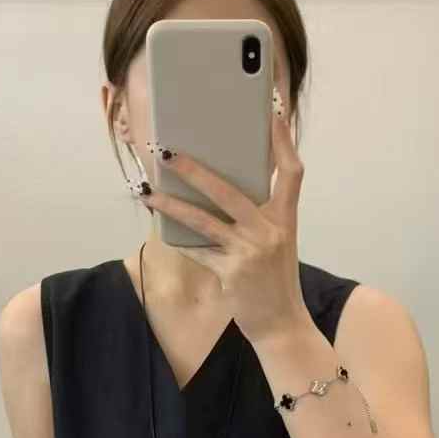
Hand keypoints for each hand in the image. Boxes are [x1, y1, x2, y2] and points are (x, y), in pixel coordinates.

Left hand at [141, 109, 311, 346]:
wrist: (282, 325)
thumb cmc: (275, 281)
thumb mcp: (276, 243)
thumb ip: (257, 218)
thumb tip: (219, 190)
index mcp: (286, 218)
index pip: (290, 172)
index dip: (283, 141)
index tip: (273, 112)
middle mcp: (270, 230)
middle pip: (229, 190)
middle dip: (195, 169)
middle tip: (168, 152)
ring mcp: (251, 252)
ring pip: (204, 220)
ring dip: (171, 205)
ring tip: (147, 191)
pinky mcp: (232, 273)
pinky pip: (198, 251)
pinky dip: (179, 241)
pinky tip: (160, 229)